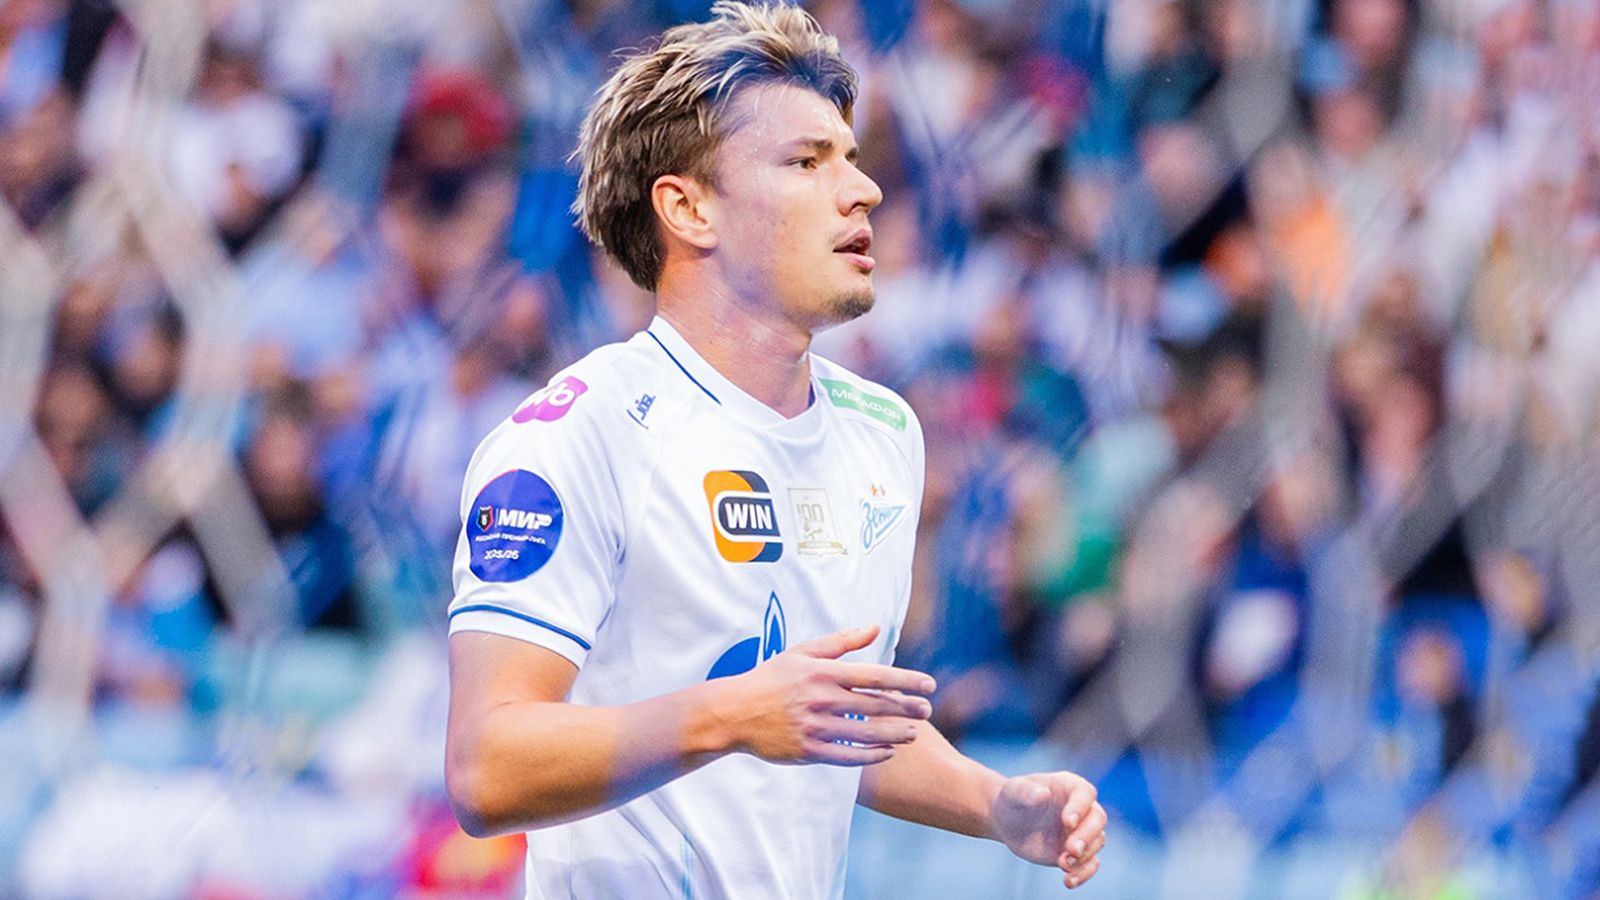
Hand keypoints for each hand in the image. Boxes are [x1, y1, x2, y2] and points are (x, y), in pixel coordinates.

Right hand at [713, 625, 936, 765]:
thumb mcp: (803, 652)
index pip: (875, 675)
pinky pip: (847, 756)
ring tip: (914, 733)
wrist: (734, 711)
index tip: (929, 685)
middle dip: (906, 708)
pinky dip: (871, 755)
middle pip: (875, 705)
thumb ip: (842, 641)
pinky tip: (888, 752)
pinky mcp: (808, 751)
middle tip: (928, 711)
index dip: (906, 680)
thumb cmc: (771, 678)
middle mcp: (822, 699)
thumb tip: (875, 628)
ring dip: (894, 733)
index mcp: (823, 672)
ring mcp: (815, 727)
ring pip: (865, 733)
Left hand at [991, 771, 1106, 889]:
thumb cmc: (1013, 798)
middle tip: (1071, 850)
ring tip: (1062, 864)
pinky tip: (1068, 881)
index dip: (1080, 808)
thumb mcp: (1013, 791)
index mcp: (1069, 786)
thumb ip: (1026, 791)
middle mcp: (1081, 808)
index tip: (1067, 822)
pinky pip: (1089, 864)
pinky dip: (1083, 874)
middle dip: (1087, 836)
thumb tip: (1042, 794)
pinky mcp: (1076, 853)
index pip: (1085, 794)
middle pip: (1097, 820)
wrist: (1008, 820)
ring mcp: (1081, 831)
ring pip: (1097, 843)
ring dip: (1083, 857)